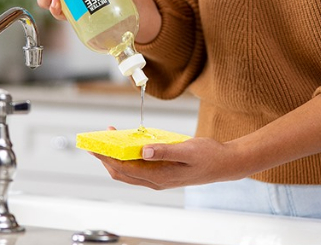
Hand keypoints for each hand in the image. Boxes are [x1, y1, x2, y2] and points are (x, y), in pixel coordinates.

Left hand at [90, 137, 247, 189]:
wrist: (224, 164)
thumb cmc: (209, 156)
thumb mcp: (188, 150)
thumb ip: (165, 150)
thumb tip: (143, 150)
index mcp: (159, 177)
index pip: (124, 169)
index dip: (106, 158)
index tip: (95, 146)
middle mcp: (156, 181)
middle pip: (121, 172)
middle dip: (106, 158)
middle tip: (96, 142)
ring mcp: (158, 178)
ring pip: (128, 171)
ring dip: (116, 157)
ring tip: (109, 140)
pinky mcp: (162, 173)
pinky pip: (138, 168)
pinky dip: (128, 157)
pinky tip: (129, 144)